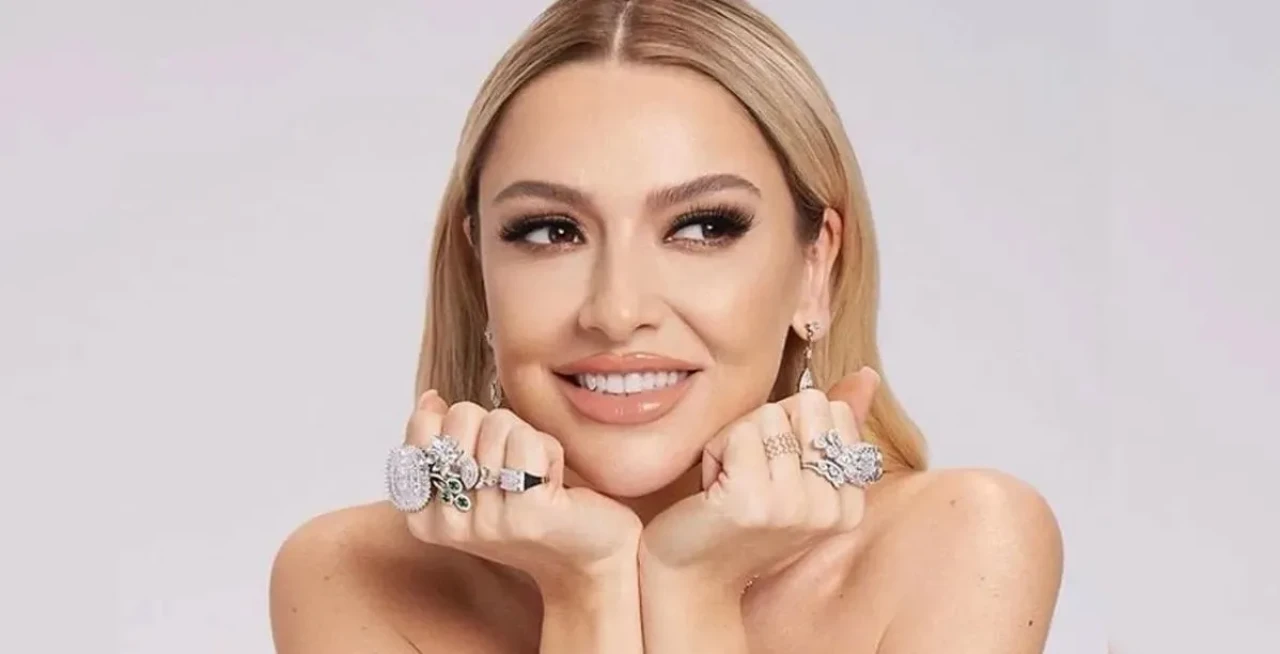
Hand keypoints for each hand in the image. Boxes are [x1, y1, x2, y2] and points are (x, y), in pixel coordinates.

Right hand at [399, 391, 642, 597]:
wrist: (591, 555)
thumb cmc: (533, 508)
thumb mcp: (478, 477)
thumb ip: (445, 441)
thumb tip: (430, 399)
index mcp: (426, 517)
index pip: (422, 431)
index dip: (462, 424)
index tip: (485, 456)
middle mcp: (450, 524)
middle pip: (461, 418)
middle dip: (497, 426)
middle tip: (516, 466)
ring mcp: (487, 522)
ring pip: (498, 425)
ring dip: (528, 439)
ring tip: (537, 477)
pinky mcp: (527, 514)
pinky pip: (527, 441)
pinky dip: (549, 449)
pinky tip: (553, 480)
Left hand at [638, 367, 880, 600]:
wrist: (690, 577)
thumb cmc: (737, 523)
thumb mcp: (795, 475)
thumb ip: (833, 427)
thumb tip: (867, 375)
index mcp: (848, 504)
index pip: (834, 411)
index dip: (792, 427)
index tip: (774, 472)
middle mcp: (829, 509)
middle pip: (806, 406)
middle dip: (766, 427)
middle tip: (749, 474)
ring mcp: (794, 507)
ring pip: (768, 416)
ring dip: (735, 442)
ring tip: (729, 484)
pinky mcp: (753, 502)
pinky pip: (739, 432)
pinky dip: (716, 451)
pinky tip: (712, 489)